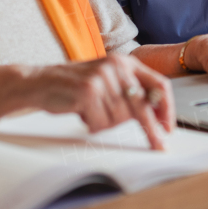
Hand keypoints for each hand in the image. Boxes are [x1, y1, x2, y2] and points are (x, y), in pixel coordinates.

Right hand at [0, 54, 174, 149]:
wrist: (39, 82)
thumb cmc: (74, 86)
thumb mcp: (107, 82)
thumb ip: (129, 92)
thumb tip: (155, 116)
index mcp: (125, 63)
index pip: (159, 85)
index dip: (167, 108)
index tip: (168, 127)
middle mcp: (117, 66)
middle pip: (142, 106)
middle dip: (150, 130)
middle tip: (159, 146)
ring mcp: (102, 78)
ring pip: (119, 119)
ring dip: (105, 123)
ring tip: (90, 111)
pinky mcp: (88, 91)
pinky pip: (101, 122)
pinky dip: (92, 125)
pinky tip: (82, 112)